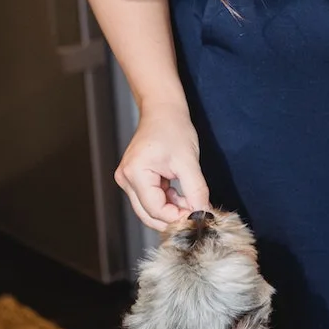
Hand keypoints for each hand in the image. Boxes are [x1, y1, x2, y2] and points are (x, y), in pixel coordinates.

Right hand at [115, 103, 210, 230]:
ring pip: (150, 210)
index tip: (199, 216)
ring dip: (172, 211)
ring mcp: (128, 181)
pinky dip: (168, 203)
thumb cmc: (173, 128)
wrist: (163, 110)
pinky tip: (181, 195)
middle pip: (149, 215)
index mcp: (135, 173)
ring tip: (190, 200)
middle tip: (197, 213)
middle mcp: (126, 179)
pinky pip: (151, 201)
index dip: (178, 218)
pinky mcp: (135, 181)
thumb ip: (196, 191)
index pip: (156, 210)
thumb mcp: (189, 161)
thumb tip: (202, 214)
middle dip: (174, 218)